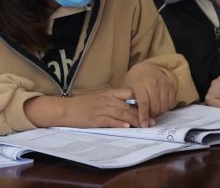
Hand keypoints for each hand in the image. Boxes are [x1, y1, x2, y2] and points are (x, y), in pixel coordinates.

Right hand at [25, 89, 140, 127]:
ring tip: (144, 125)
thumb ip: (114, 101)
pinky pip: (109, 120)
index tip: (151, 108)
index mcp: (109, 93)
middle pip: (128, 106)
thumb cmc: (83, 105)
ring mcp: (101, 109)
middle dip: (142, 114)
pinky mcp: (95, 118)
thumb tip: (129, 108)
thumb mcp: (100, 98)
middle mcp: (106, 99)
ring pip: (121, 114)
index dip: (140, 101)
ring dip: (134, 120)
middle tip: (152, 121)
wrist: (66, 109)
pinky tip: (126, 126)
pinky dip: (118, 123)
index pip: (128, 94)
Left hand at [122, 62, 175, 127]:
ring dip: (158, 112)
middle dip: (151, 115)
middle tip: (147, 116)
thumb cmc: (135, 81)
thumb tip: (133, 119)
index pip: (143, 103)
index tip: (144, 125)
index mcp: (140, 83)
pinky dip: (164, 108)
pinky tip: (158, 105)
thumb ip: (130, 102)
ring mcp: (163, 84)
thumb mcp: (128, 89)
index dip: (144, 115)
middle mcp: (153, 83)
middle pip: (155, 107)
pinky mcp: (171, 86)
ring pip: (163, 106)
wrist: (147, 68)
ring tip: (152, 110)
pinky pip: (170, 103)